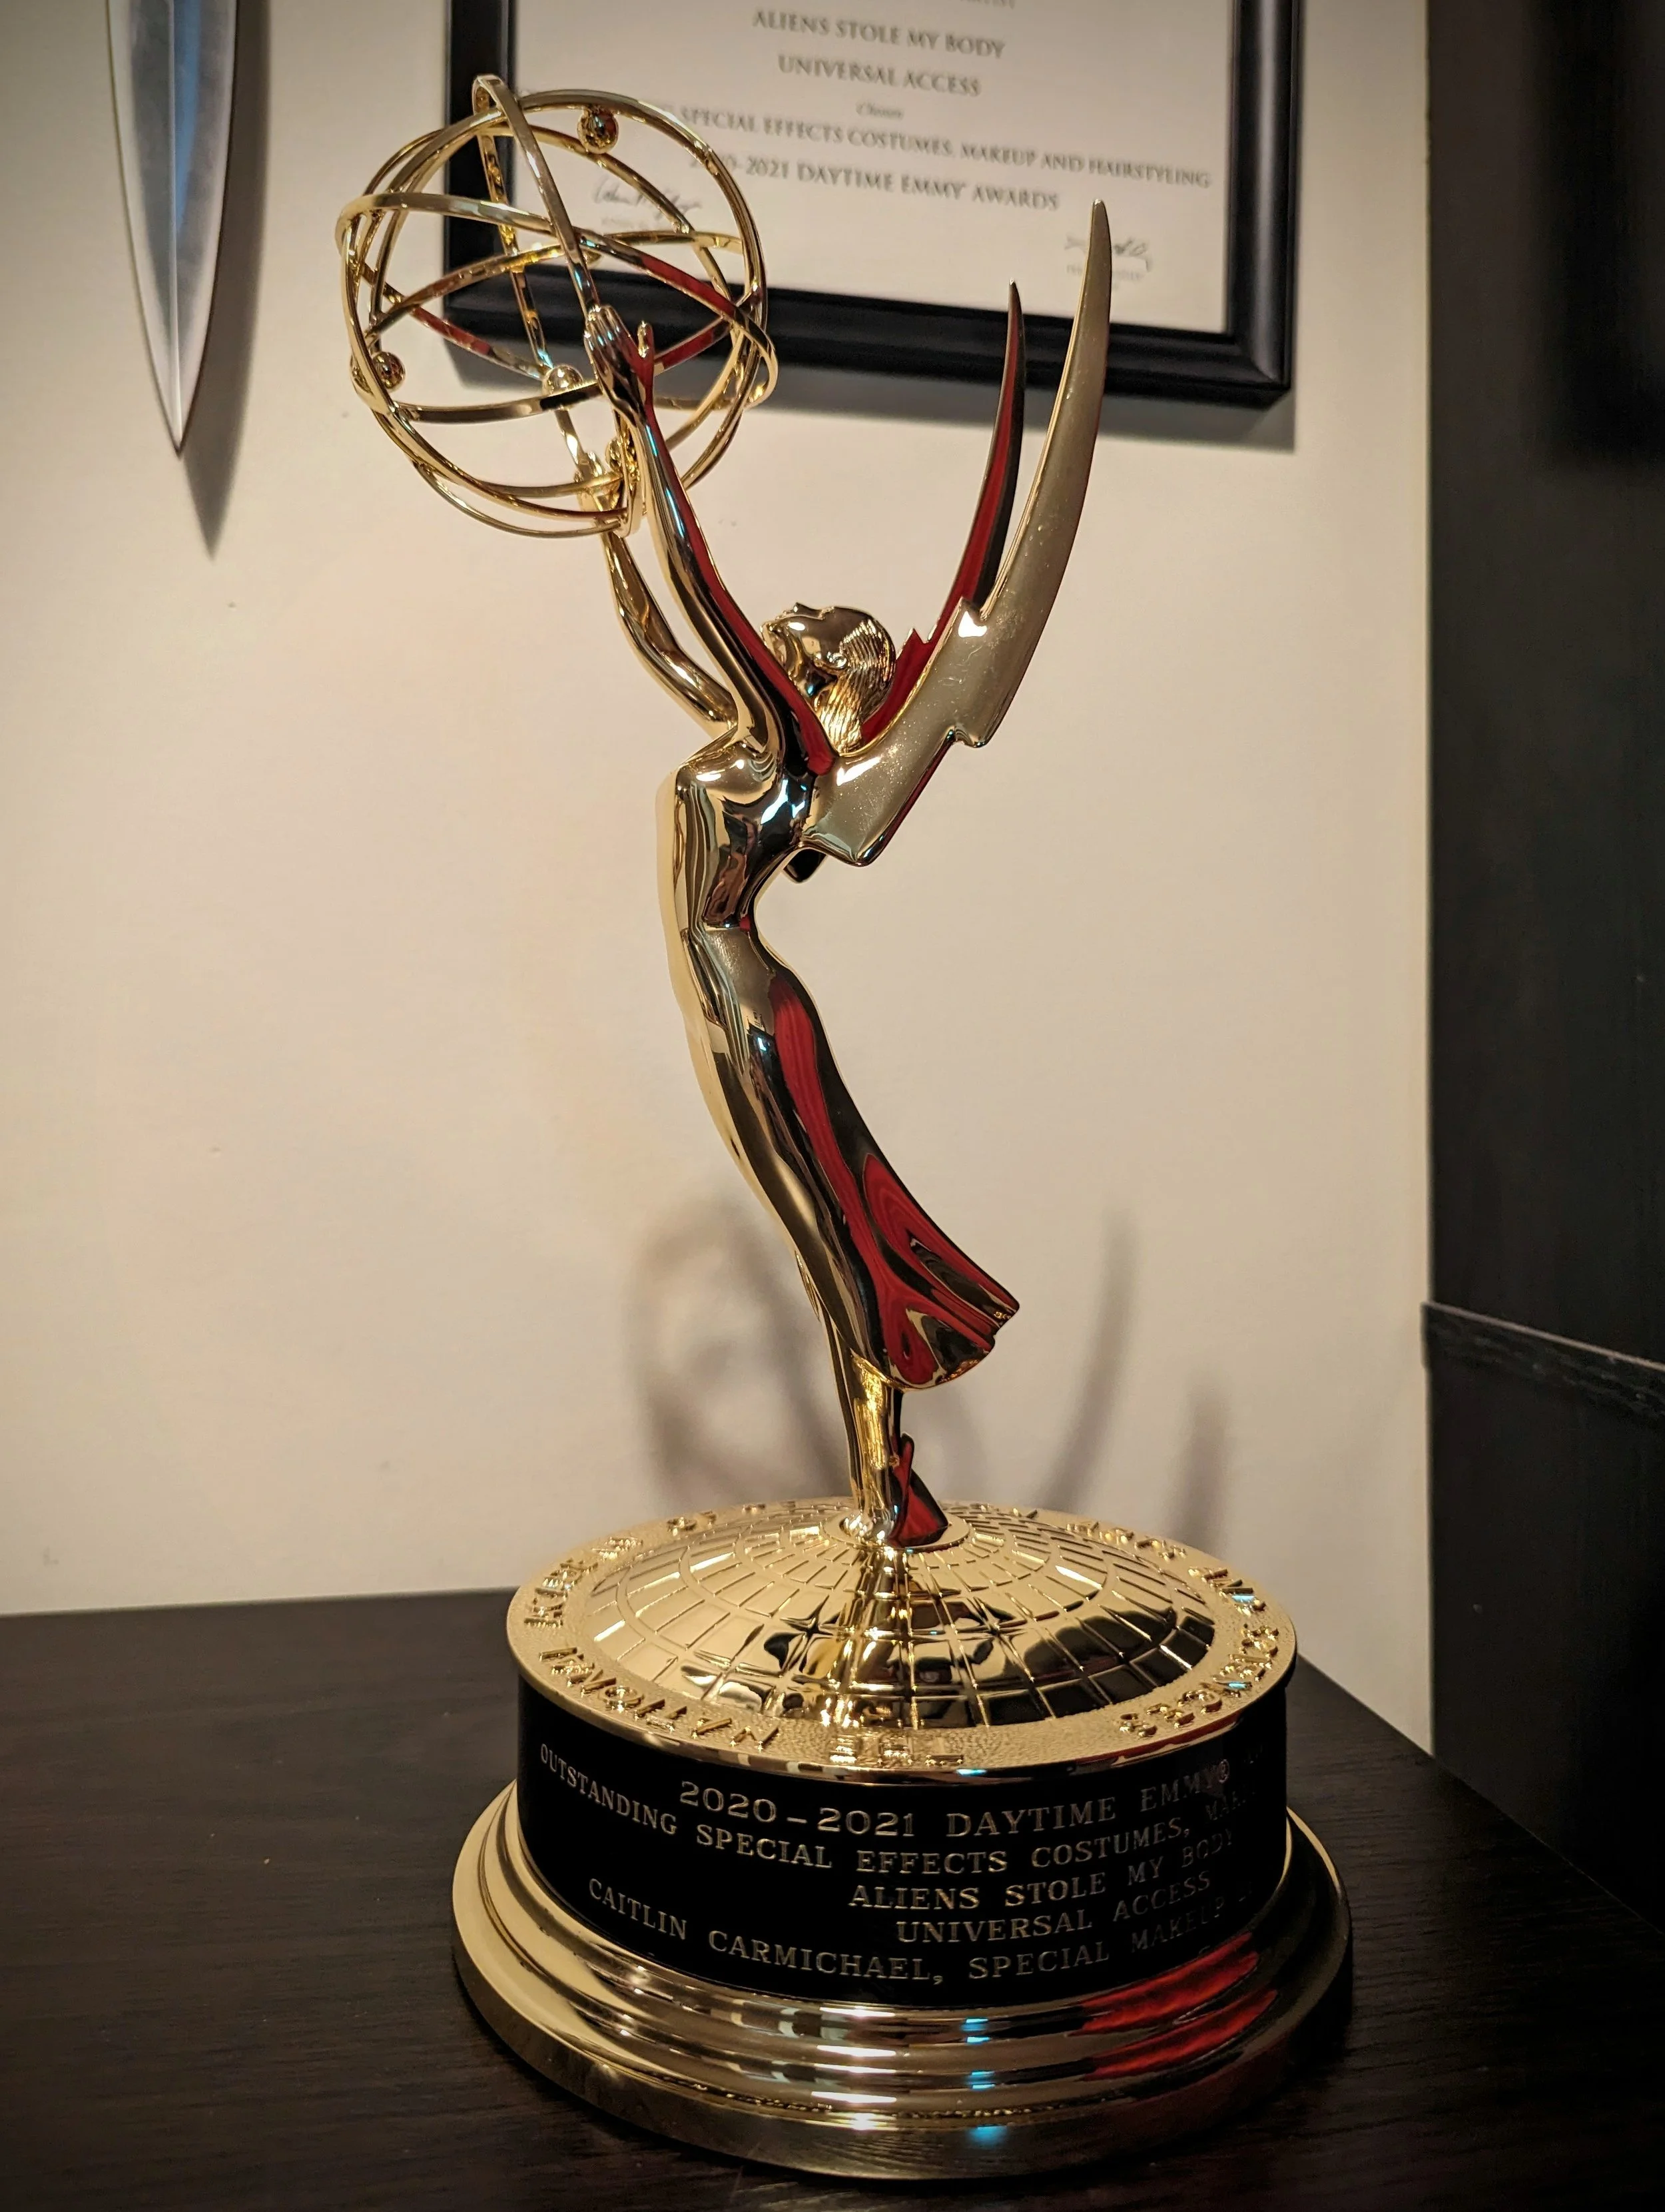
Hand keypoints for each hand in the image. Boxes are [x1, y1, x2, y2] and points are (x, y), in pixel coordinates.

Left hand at [583, 304, 654, 418]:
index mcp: (633, 355)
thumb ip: (647, 342)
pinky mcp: (601, 376)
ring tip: (590, 320)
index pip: (620, 331)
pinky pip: (594, 357)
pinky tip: (586, 336)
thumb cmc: (643, 386)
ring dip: (594, 330)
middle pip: (608, 336)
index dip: (612, 318)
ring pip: (599, 345)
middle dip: (601, 322)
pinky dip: (590, 345)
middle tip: (596, 311)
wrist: (635, 409)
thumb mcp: (649, 362)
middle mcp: (621, 360)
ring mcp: (610, 368)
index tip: (606, 308)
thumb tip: (644, 324)